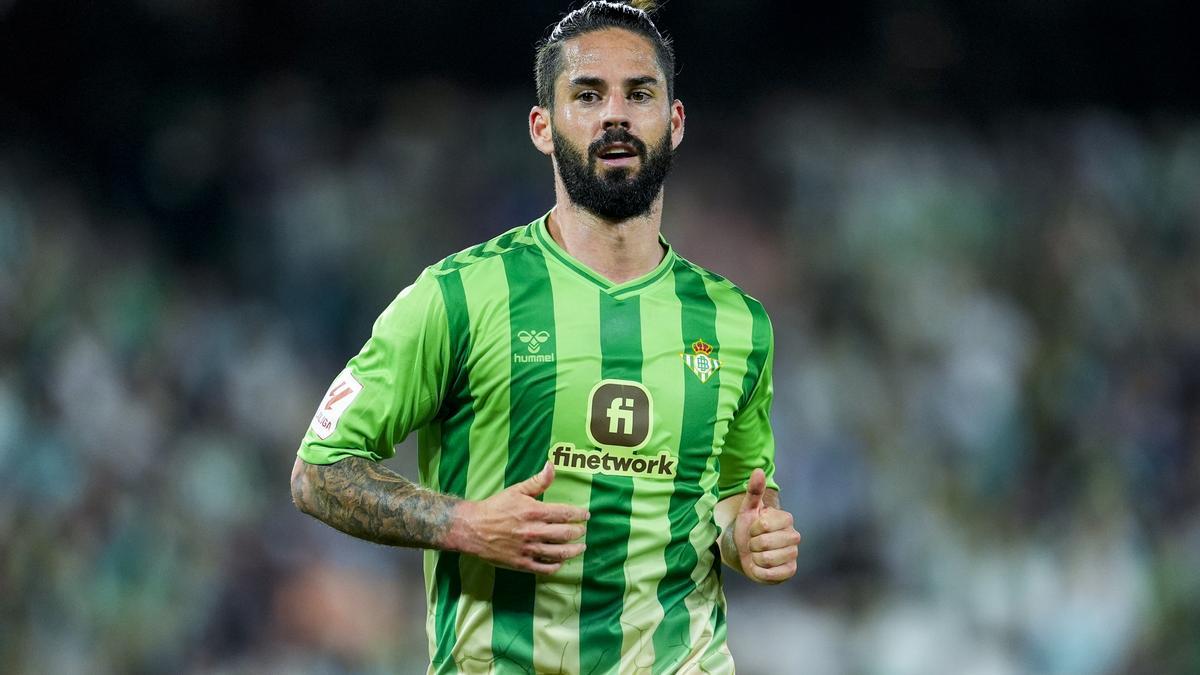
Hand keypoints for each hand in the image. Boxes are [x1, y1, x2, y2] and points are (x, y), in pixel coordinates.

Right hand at [451, 462, 588, 574]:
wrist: (472, 528)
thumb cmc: (495, 508)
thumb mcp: (516, 491)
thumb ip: (537, 481)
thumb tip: (552, 466)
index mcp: (534, 512)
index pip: (566, 513)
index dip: (579, 514)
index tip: (586, 515)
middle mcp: (534, 531)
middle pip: (566, 534)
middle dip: (578, 532)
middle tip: (582, 530)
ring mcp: (528, 549)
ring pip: (559, 553)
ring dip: (574, 550)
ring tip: (580, 547)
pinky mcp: (522, 563)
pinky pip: (545, 568)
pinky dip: (556, 565)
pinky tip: (560, 561)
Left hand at [732, 468, 800, 583]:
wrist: (747, 552)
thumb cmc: (749, 529)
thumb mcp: (747, 510)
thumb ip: (753, 491)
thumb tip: (758, 470)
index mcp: (786, 518)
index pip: (764, 525)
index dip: (753, 529)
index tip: (754, 529)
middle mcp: (794, 536)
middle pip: (765, 543)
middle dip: (753, 545)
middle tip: (754, 543)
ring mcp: (794, 554)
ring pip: (767, 559)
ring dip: (755, 558)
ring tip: (757, 554)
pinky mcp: (791, 571)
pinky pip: (772, 574)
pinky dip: (760, 572)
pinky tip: (760, 566)